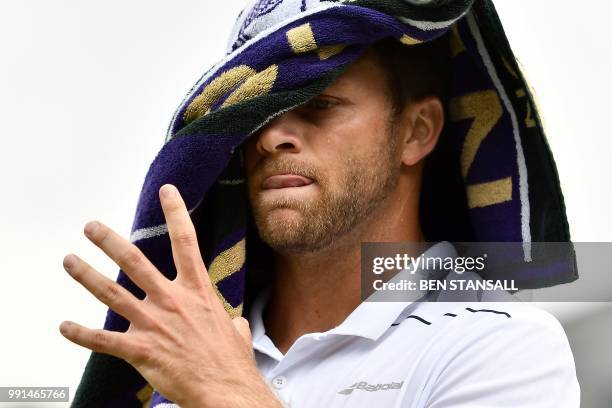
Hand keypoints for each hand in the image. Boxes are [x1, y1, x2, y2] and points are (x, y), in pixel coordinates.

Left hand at [60, 184, 281, 407]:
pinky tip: (64, 327)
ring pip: (112, 293)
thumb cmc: (231, 362)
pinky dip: (80, 334)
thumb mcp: (237, 332)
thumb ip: (232, 322)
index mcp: (197, 291)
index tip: (167, 191)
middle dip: (109, 241)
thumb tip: (235, 325)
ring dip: (86, 276)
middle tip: (91, 226)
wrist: (225, 391)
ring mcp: (153, 324)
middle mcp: (172, 301)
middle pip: (135, 261)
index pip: (186, 242)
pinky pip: (103, 340)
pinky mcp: (140, 350)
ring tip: (69, 260)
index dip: (176, 212)